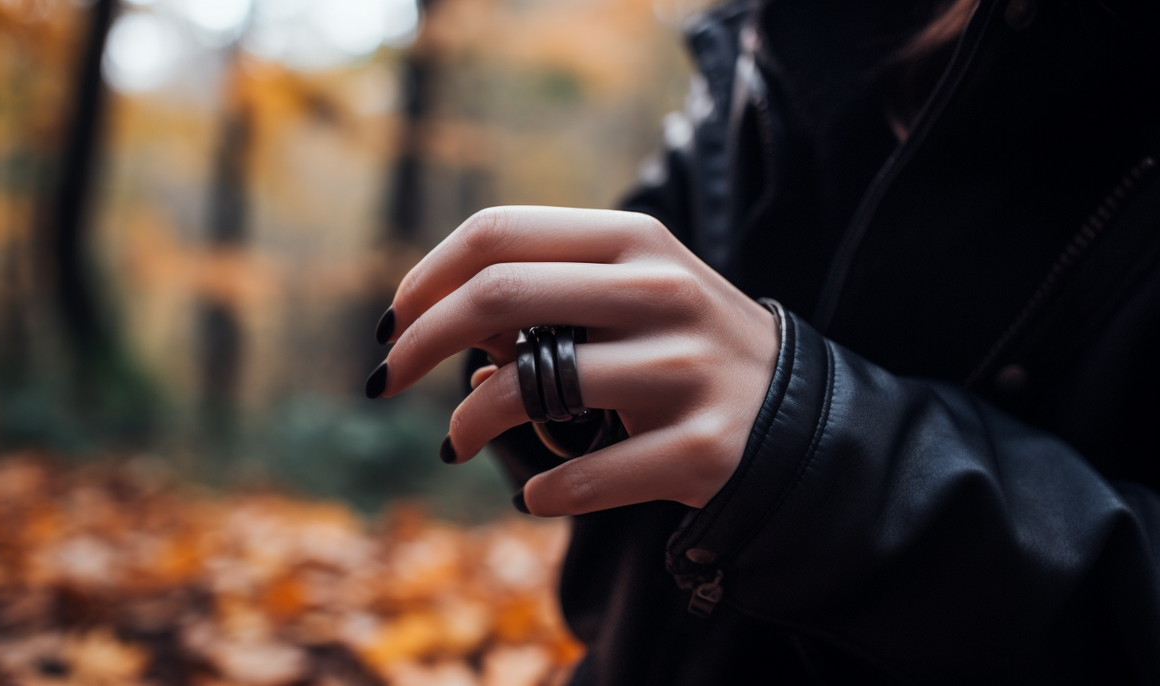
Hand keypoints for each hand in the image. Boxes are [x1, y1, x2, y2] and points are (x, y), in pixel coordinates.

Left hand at [372, 206, 778, 515]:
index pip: (498, 232)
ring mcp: (684, 369)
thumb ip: (547, 298)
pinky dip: (539, 491)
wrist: (798, 418)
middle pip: (498, 295)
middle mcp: (660, 292)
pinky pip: (581, 476)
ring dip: (468, 422)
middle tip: (388, 380)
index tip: (394, 323)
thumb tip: (450, 341)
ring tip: (457, 441)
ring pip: (528, 389)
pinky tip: (534, 492)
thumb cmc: (685, 348)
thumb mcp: (630, 297)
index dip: (426, 277)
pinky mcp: (701, 447)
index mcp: (634, 241)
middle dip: (420, 341)